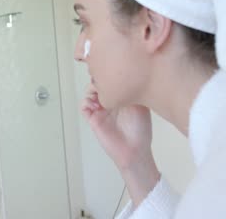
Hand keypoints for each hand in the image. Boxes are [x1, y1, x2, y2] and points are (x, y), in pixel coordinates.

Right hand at [82, 82, 159, 204]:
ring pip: (89, 94)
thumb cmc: (140, 130)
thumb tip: (123, 78)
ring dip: (91, 91)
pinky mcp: (93, 119)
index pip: (112, 82)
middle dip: (98, 81)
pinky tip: (94, 106)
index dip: (109, 76)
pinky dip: (85, 103)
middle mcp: (111, 102)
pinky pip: (84, 107)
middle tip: (103, 84)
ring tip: (98, 96)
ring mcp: (101, 110)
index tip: (112, 75)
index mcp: (122, 98)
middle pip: (98, 85)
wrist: (134, 150)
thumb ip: (132, 91)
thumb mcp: (141, 106)